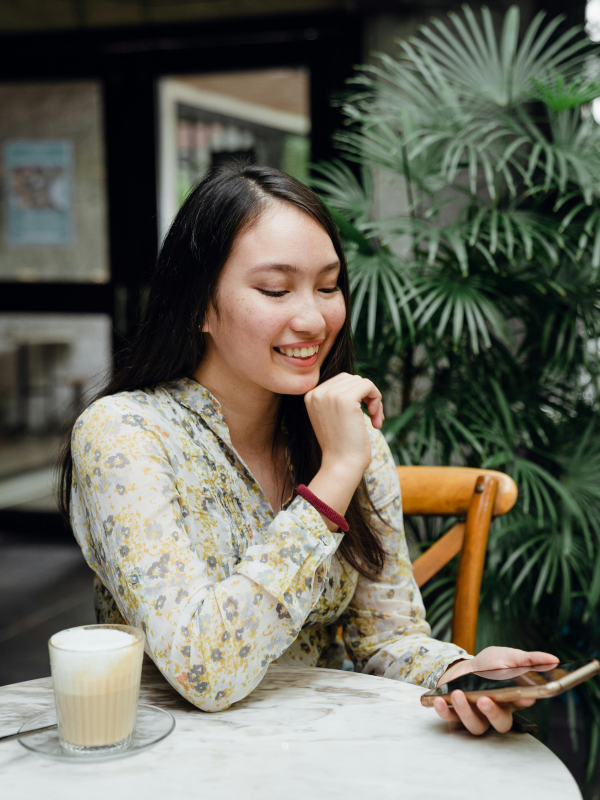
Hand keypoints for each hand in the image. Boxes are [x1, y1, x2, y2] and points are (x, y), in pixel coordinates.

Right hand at [303, 373, 382, 530]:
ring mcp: (330, 395)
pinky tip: (377, 419)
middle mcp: (317, 392)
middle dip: (366, 395)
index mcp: (311, 396)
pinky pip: (369, 386)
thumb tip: (358, 381)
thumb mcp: (333, 417)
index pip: (340, 381)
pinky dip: (377, 399)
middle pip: (351, 378)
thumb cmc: (342, 447)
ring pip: (361, 381)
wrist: (341, 465)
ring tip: (376, 420)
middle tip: (373, 418)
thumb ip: (338, 398)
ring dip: (374, 400)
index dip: (357, 395)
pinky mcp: (346, 399)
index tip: (363, 415)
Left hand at [432, 646, 558, 734]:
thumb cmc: (488, 666)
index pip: (521, 703)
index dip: (523, 700)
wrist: (461, 669)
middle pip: (500, 723)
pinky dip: (444, 712)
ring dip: (466, 712)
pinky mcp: (455, 715)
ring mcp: (475, 716)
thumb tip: (554, 659)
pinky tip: (439, 701)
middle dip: (493, 713)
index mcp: (512, 699)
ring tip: (459, 694)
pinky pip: (451, 720)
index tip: (525, 694)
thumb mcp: (507, 657)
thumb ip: (529, 659)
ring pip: (476, 725)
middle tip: (484, 700)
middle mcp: (495, 712)